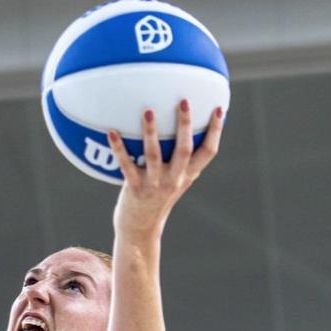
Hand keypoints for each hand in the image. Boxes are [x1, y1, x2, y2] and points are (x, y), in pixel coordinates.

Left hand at [109, 100, 222, 238]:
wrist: (140, 229)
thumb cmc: (159, 199)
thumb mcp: (177, 181)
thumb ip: (184, 162)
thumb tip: (189, 130)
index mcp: (187, 175)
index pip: (208, 153)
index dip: (215, 131)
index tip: (219, 108)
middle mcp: (174, 179)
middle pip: (184, 150)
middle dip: (185, 125)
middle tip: (184, 101)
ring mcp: (154, 184)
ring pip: (154, 155)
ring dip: (151, 132)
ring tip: (148, 111)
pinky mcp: (135, 188)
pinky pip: (126, 165)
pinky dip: (119, 148)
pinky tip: (112, 132)